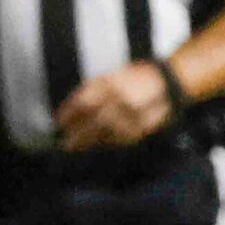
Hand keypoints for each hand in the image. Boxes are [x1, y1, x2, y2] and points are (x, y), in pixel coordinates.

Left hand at [54, 60, 173, 151]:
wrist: (166, 82)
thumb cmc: (133, 77)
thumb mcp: (108, 77)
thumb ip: (89, 91)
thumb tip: (68, 108)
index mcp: (110, 84)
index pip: (83, 102)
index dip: (68, 115)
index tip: (58, 123)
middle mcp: (120, 99)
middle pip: (92, 121)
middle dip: (76, 134)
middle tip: (64, 143)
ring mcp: (133, 115)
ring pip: (105, 134)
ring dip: (88, 142)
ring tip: (75, 147)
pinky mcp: (142, 128)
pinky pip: (119, 139)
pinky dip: (104, 143)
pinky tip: (95, 145)